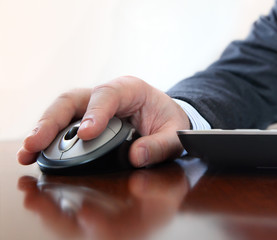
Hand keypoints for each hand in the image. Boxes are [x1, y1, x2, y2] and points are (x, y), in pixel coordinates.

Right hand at [17, 76, 189, 166]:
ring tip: (28, 152)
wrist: (165, 116)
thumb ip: (161, 145)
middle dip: (53, 121)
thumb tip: (136, 156)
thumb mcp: (175, 133)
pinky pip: (64, 124)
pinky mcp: (85, 119)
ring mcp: (92, 106)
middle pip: (73, 100)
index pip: (108, 94)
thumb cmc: (169, 120)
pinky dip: (49, 138)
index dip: (95, 113)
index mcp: (131, 89)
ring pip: (62, 111)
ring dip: (43, 130)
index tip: (86, 134)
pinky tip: (35, 154)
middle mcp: (106, 94)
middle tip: (36, 143)